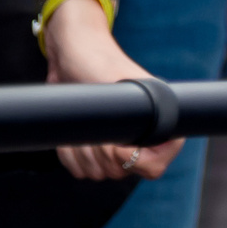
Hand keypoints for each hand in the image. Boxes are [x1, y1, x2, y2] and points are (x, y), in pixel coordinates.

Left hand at [44, 0, 184, 181]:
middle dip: (101, 153)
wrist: (71, 54)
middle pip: (123, 172)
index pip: (156, 166)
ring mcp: (114, 143)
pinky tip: (71, 134)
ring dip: (83, 154)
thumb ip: (125, 115)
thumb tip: (122, 147)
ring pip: (100, 173)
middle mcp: (138, 135)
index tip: (116, 142)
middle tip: (93, 127)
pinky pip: (81, 170)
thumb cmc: (97, 60)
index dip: (135, 160)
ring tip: (80, 127)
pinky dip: (70, 156)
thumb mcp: (116, 86)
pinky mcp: (92, 146)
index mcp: (155, 120)